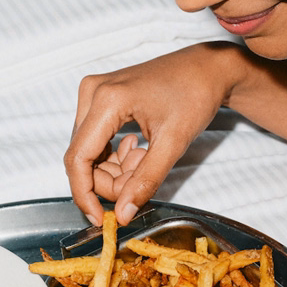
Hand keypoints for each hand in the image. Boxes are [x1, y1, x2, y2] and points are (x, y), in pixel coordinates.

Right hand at [65, 43, 236, 225]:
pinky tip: (139, 149)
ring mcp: (94, 91)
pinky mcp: (101, 96)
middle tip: (140, 182)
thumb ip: (146, 180)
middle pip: (82, 156)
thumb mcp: (174, 142)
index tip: (101, 218)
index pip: (78, 159)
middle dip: (108, 180)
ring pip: (88, 150)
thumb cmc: (195, 95)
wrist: (207, 68)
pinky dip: (113, 154)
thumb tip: (122, 214)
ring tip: (147, 158)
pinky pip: (95, 138)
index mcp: (107, 99)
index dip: (85, 194)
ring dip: (113, 168)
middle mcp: (93, 92)